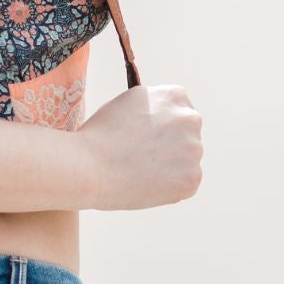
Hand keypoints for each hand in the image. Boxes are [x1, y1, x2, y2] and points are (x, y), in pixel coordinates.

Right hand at [79, 84, 203, 210]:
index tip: (146, 139)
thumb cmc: (100, 135)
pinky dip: (170, 188)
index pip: (178, 113)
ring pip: (187, 161)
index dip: (161, 129)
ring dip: (171, 168)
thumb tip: (164, 117)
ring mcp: (194, 149)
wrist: (88, 166)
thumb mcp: (128, 102)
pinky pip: (185, 184)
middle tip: (143, 158)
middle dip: (171, 147)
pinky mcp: (192, 178)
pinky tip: (147, 184)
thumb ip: (153, 106)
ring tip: (140, 172)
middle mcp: (190, 118)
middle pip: (187, 136)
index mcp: (175, 95)